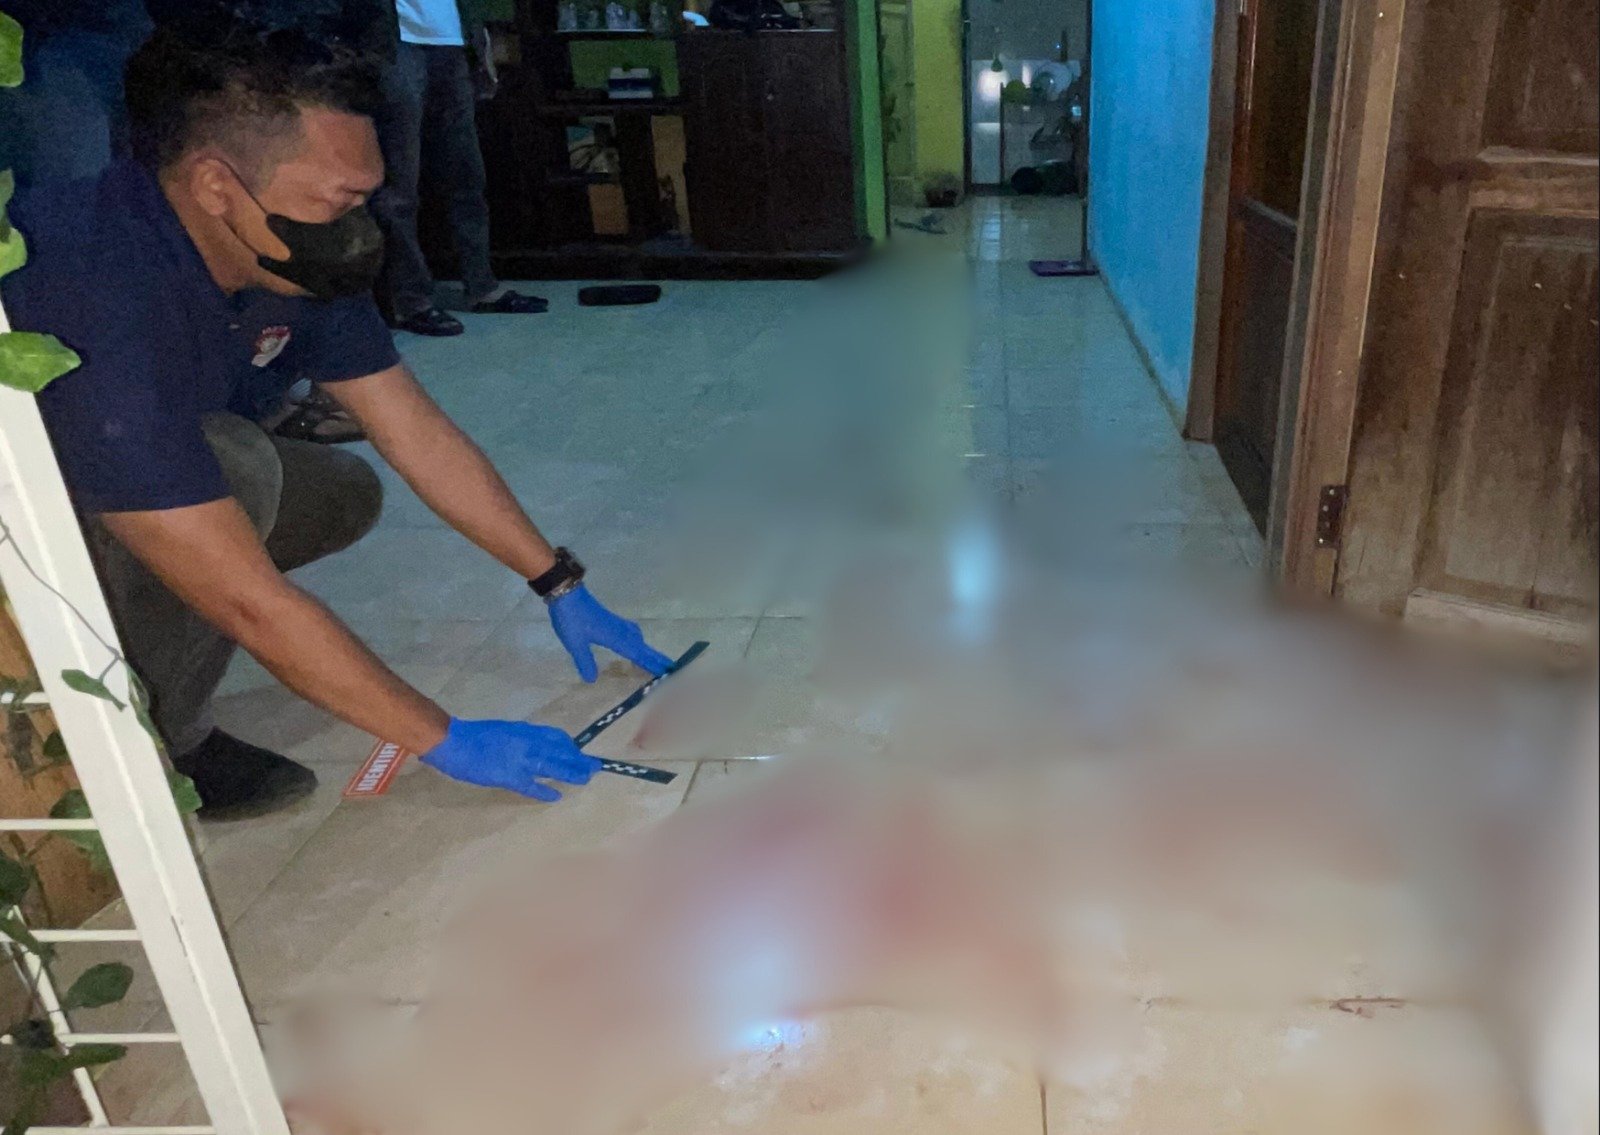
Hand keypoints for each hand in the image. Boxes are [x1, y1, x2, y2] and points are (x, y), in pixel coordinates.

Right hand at [421, 718, 600, 801]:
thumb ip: (520, 738)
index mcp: (525, 730)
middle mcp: (528, 743)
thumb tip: (533, 746)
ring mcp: (521, 760)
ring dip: (571, 773)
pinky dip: (545, 792)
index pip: (556, 737)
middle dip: (579, 760)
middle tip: (593, 767)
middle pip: (561, 752)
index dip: (569, 746)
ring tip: (584, 779)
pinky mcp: (510, 777)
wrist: (454, 742)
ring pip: (554, 767)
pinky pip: (533, 786)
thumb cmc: (474, 735)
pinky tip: (556, 797)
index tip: (576, 753)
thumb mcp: (503, 730)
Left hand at [547, 584, 673, 682]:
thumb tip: (593, 680)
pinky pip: (631, 633)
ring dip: (647, 650)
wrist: (568, 593)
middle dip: (656, 658)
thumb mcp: (575, 643)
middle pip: (643, 647)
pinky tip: (634, 642)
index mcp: (615, 638)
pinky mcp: (611, 620)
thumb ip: (585, 661)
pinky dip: (638, 641)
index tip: (668, 671)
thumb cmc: (572, 618)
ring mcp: (617, 624)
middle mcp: (620, 631)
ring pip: (638, 639)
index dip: (652, 664)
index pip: (638, 654)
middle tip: (671, 668)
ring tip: (654, 660)